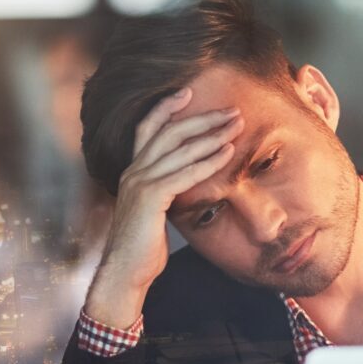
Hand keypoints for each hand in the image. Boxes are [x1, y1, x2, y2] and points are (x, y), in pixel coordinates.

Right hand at [85, 87, 242, 327]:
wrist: (126, 271)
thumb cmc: (143, 247)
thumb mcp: (153, 212)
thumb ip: (164, 192)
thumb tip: (183, 184)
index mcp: (133, 171)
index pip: (147, 128)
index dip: (166, 107)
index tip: (188, 92)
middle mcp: (134, 171)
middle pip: (169, 131)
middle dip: (202, 118)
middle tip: (231, 111)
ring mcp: (140, 182)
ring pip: (180, 149)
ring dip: (212, 134)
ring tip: (236, 126)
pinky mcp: (151, 197)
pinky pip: (185, 173)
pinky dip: (209, 161)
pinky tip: (228, 153)